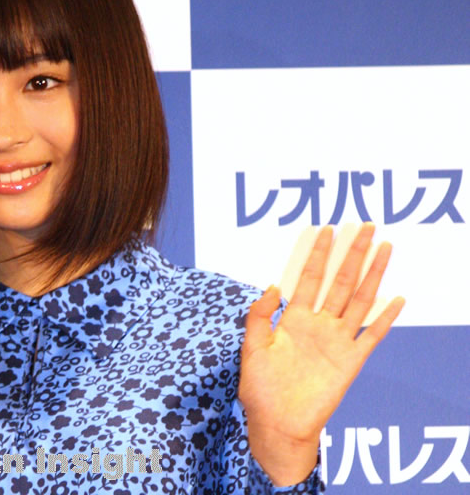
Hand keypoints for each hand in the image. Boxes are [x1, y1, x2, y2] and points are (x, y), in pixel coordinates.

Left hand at [238, 223, 404, 485]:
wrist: (275, 424)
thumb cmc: (259, 388)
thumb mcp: (251, 347)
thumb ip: (258, 316)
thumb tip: (273, 284)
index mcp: (293, 319)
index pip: (309, 278)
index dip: (318, 254)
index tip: (326, 229)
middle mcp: (318, 325)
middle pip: (339, 281)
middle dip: (352, 254)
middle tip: (366, 226)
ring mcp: (336, 342)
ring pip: (358, 300)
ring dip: (372, 275)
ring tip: (385, 248)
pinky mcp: (350, 362)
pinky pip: (371, 335)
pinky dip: (384, 318)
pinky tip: (397, 299)